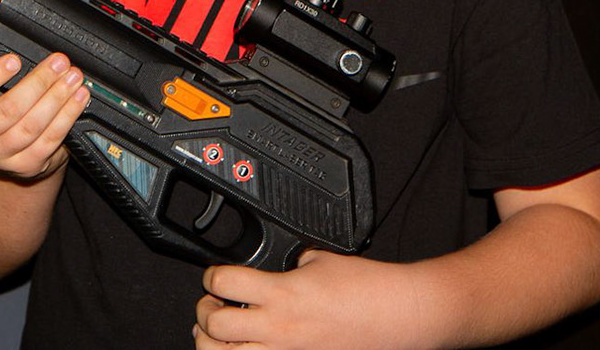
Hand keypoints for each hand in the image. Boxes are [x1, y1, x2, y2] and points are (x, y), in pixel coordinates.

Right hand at [0, 32, 87, 179]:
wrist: (6, 146)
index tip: (14, 59)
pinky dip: (67, 118)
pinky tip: (78, 99)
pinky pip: (49, 141)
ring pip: (30, 127)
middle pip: (5, 111)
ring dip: (56, 100)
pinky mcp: (25, 165)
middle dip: (37, 84)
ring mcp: (0, 155)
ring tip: (72, 78)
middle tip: (58, 62)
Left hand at [195, 251, 430, 349]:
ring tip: (220, 332)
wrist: (394, 315)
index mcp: (282, 292)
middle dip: (205, 311)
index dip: (212, 275)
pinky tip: (247, 347)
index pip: (223, 282)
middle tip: (212, 303)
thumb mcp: (319, 259)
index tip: (215, 275)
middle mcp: (277, 327)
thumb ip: (288, 264)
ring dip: (214, 343)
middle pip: (214, 324)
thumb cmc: (365, 288)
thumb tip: (271, 268)